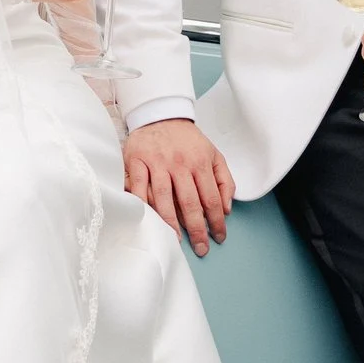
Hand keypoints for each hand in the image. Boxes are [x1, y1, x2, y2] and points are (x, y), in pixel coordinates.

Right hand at [123, 119, 234, 251]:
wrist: (161, 114)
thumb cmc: (188, 140)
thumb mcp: (214, 154)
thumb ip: (225, 181)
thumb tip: (226, 210)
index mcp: (200, 162)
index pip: (211, 199)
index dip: (216, 221)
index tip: (218, 237)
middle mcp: (180, 163)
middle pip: (189, 202)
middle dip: (196, 229)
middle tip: (201, 248)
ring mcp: (157, 162)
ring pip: (164, 198)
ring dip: (170, 223)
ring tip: (176, 241)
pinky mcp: (137, 161)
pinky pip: (140, 188)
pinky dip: (143, 205)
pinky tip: (148, 220)